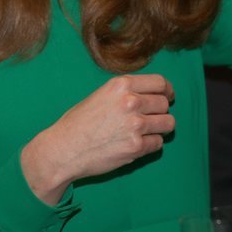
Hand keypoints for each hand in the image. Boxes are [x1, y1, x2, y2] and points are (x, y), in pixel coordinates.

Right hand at [20, 74, 174, 204]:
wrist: (64, 149)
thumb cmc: (79, 123)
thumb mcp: (101, 95)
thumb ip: (126, 92)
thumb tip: (153, 94)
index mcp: (121, 85)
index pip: (160, 82)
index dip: (167, 90)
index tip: (167, 97)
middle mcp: (130, 101)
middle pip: (165, 103)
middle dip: (161, 111)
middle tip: (151, 118)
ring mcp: (135, 125)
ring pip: (168, 123)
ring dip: (160, 128)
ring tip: (147, 132)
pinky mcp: (136, 147)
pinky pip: (158, 143)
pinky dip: (151, 145)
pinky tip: (136, 144)